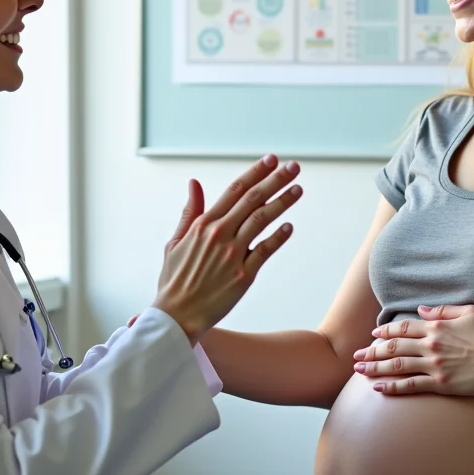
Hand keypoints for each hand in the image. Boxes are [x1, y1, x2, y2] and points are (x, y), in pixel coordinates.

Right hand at [152, 154, 301, 344]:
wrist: (176, 314)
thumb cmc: (174, 279)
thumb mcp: (175, 241)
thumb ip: (189, 211)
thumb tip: (194, 183)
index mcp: (203, 224)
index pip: (235, 190)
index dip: (255, 172)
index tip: (271, 160)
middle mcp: (220, 234)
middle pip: (253, 199)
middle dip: (275, 180)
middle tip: (294, 166)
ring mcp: (233, 254)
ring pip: (262, 220)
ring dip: (282, 202)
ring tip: (298, 188)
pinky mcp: (244, 275)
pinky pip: (265, 251)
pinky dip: (279, 237)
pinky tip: (290, 226)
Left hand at [353, 304, 473, 395]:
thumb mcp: (469, 312)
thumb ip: (443, 311)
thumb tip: (423, 311)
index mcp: (437, 327)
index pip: (403, 328)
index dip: (386, 331)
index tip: (374, 335)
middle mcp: (431, 345)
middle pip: (394, 347)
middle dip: (372, 352)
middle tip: (356, 356)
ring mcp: (435, 365)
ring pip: (397, 366)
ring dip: (376, 368)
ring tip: (359, 371)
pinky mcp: (442, 383)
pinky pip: (411, 385)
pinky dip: (393, 387)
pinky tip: (379, 388)